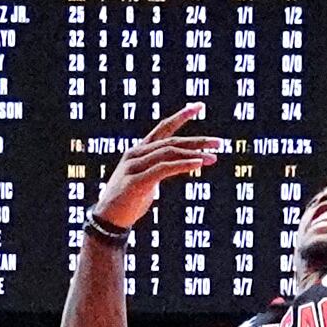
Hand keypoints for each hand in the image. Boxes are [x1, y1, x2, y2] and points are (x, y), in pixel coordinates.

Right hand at [91, 104, 226, 231]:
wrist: (107, 221)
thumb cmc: (128, 202)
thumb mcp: (147, 181)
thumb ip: (160, 170)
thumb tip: (178, 166)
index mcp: (139, 151)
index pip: (163, 128)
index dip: (181, 116)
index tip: (199, 105)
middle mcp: (136, 154)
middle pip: (171, 141)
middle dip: (197, 140)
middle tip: (219, 142)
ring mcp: (134, 167)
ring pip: (168, 153)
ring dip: (194, 154)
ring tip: (214, 157)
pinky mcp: (136, 182)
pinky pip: (163, 169)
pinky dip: (182, 165)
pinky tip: (198, 163)